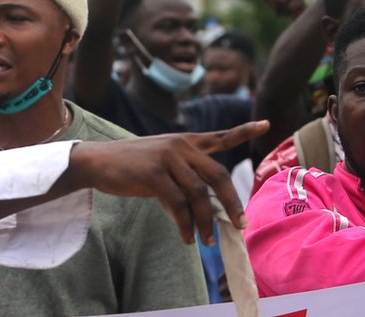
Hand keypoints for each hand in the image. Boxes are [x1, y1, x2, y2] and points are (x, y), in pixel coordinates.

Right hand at [66, 120, 268, 243]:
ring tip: (208, 240)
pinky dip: (185, 224)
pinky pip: (177, 204)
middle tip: (240, 225)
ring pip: (199, 194)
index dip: (245, 131)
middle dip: (232, 202)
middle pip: (217, 175)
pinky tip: (187, 237)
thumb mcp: (161, 161)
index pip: (220, 136)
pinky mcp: (153, 173)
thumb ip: (185, 175)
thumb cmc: (130, 165)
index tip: (268, 124)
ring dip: (206, 221)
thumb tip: (208, 208)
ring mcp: (167, 158)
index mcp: (185, 142)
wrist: (97, 161)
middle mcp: (180, 146)